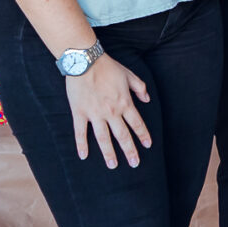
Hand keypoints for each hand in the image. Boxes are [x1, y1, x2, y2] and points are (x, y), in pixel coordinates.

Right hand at [65, 53, 152, 167]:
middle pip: (122, 135)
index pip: (137, 124)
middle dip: (129, 151)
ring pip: (103, 138)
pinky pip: (80, 132)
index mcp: (124, 103)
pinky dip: (81, 144)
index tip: (147, 146)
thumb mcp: (129, 75)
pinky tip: (83, 156)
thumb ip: (140, 88)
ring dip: (108, 153)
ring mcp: (95, 114)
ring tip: (112, 165)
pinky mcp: (79, 112)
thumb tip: (147, 99)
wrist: (85, 61)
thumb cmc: (108, 67)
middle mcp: (111, 112)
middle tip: (134, 163)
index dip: (143, 135)